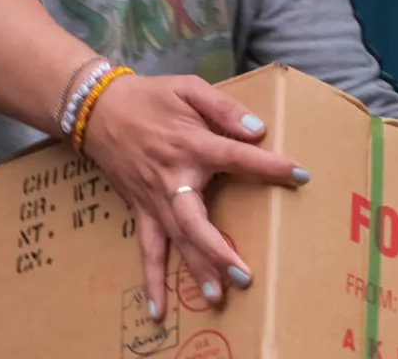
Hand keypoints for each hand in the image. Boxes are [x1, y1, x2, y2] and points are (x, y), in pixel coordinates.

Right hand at [77, 73, 310, 321]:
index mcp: (190, 144)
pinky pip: (146, 248)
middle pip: (196, 220)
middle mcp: (173, 178)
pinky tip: (158, 310)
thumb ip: (223, 108)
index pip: (236, 157)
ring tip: (216, 297)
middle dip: (218, 249)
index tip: (300, 175)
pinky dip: (151, 279)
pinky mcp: (141, 210)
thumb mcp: (188, 88)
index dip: (268, 166)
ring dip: (195, 269)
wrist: (97, 109)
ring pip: (176, 240)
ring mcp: (155, 199)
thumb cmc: (149, 97)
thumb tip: (257, 130)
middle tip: (243, 275)